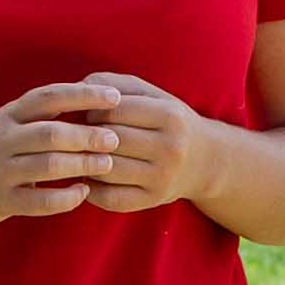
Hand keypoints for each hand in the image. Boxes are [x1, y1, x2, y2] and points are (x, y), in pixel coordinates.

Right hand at [0, 81, 124, 231]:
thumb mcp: (11, 124)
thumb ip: (45, 114)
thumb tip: (95, 96)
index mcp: (10, 114)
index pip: (50, 96)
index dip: (84, 95)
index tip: (114, 96)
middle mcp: (3, 139)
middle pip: (50, 133)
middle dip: (87, 135)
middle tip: (115, 139)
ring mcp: (0, 171)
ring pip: (46, 165)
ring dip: (81, 165)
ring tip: (105, 164)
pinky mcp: (0, 201)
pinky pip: (38, 202)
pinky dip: (65, 198)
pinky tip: (82, 193)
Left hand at [53, 72, 219, 215]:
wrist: (206, 160)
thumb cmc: (167, 121)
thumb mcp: (151, 94)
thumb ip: (115, 84)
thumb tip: (77, 89)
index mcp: (169, 116)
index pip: (116, 110)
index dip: (93, 110)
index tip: (89, 113)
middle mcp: (170, 148)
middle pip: (111, 140)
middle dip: (88, 136)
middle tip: (80, 135)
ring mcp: (162, 177)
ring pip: (107, 170)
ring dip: (86, 163)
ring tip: (82, 154)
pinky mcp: (152, 200)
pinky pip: (111, 198)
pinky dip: (92, 189)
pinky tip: (89, 177)